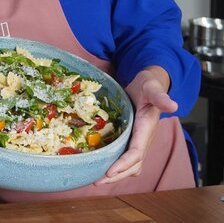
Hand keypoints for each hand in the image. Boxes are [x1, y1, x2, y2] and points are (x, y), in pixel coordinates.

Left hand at [95, 66, 175, 185]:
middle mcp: (143, 139)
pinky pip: (124, 157)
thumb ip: (160, 96)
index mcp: (146, 129)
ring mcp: (138, 141)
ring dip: (115, 175)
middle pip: (133, 166)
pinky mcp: (131, 139)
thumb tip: (173, 105)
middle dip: (116, 176)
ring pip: (129, 165)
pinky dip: (113, 165)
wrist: (148, 86)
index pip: (136, 153)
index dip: (123, 164)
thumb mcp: (152, 88)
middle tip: (97, 182)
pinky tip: (98, 165)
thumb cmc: (149, 86)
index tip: (109, 173)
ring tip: (96, 180)